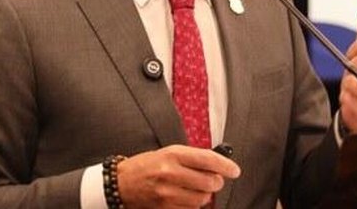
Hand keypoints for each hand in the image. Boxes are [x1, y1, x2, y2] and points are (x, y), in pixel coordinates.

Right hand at [116, 144, 240, 207]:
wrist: (122, 183)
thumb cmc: (147, 166)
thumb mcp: (168, 153)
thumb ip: (193, 158)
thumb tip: (219, 164)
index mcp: (173, 154)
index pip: (207, 159)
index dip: (225, 166)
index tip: (234, 171)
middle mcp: (170, 172)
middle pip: (209, 182)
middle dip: (215, 182)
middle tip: (212, 180)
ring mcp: (167, 193)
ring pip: (202, 199)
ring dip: (204, 196)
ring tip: (194, 189)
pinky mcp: (165, 208)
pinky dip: (193, 206)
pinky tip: (185, 198)